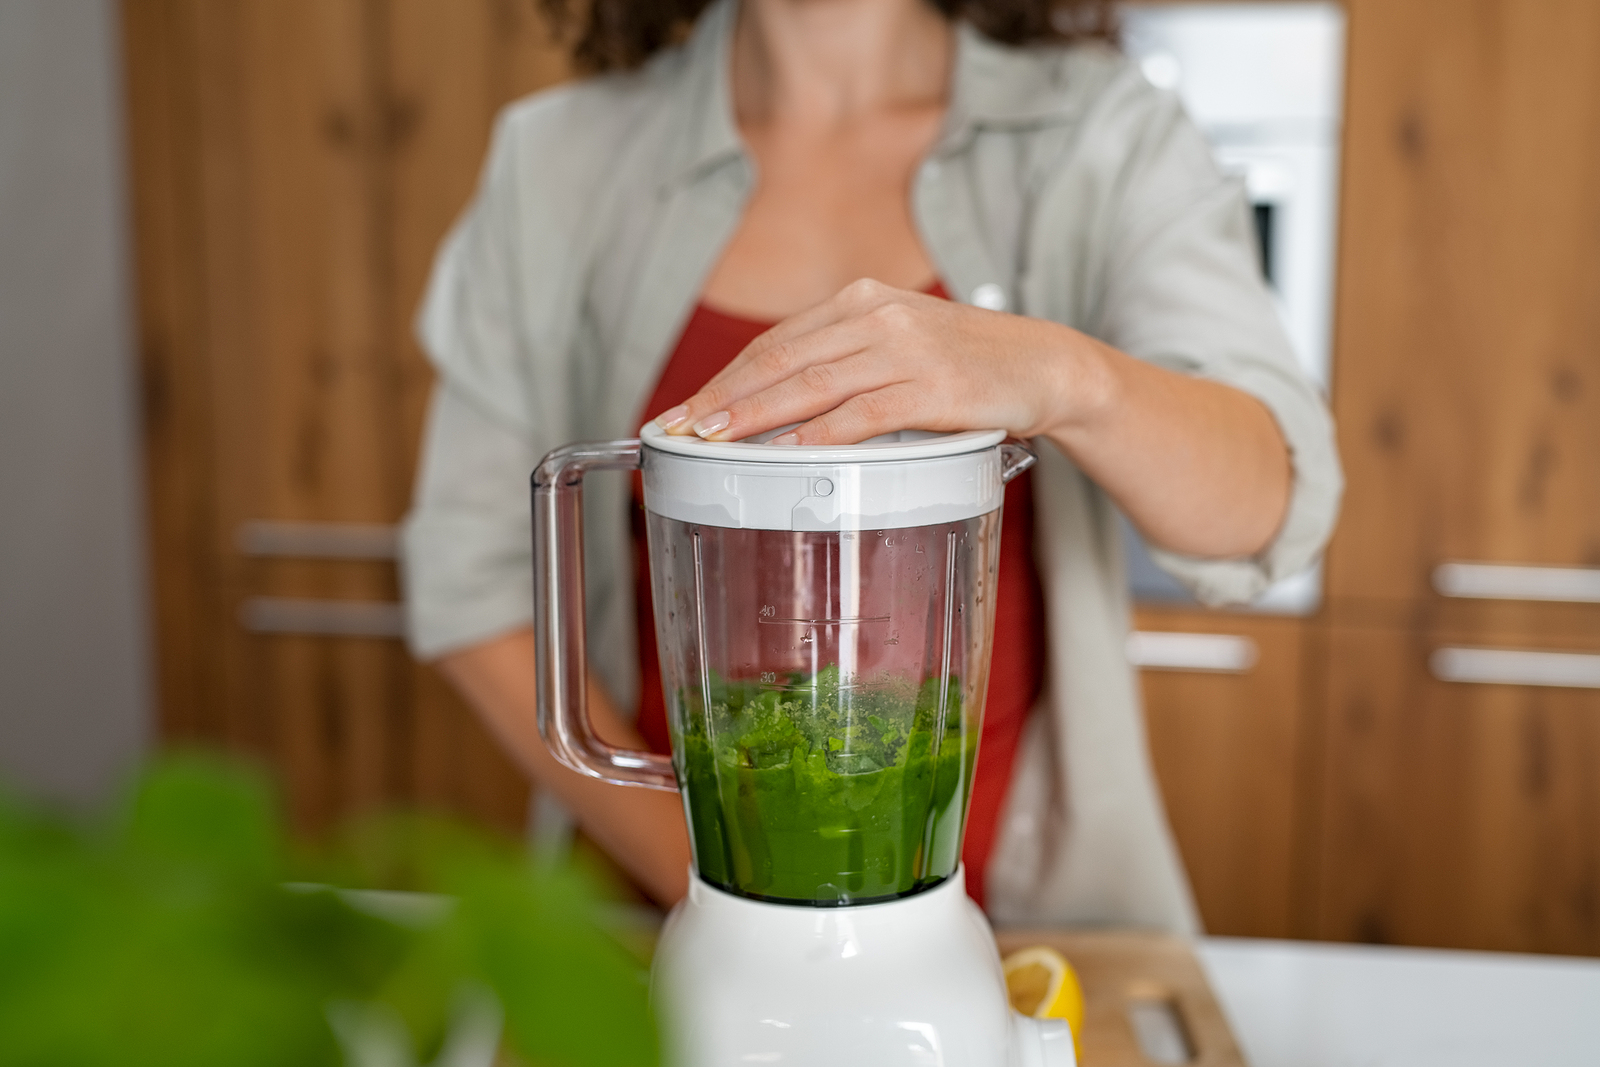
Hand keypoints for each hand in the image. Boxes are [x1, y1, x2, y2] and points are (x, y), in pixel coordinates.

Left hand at [654, 278, 1104, 445]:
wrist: (1046, 365)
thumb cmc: (966, 368)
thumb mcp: (897, 350)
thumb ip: (843, 370)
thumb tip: (776, 420)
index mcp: (859, 302)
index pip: (774, 343)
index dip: (723, 380)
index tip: (681, 414)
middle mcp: (875, 315)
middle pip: (780, 360)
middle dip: (723, 399)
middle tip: (678, 430)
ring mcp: (904, 349)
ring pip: (811, 383)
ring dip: (756, 415)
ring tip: (713, 441)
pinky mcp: (932, 387)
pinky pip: (863, 413)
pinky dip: (822, 435)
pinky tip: (789, 453)